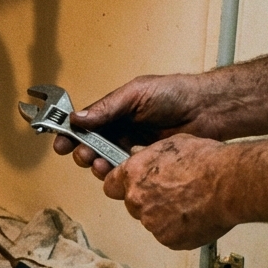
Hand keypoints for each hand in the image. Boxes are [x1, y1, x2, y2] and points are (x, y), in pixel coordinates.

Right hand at [54, 74, 222, 178]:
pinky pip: (126, 173)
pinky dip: (118, 174)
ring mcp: (132, 148)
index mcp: (114, 111)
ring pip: (106, 163)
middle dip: (82, 154)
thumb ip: (107, 107)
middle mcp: (120, 130)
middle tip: (84, 156)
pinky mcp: (146, 164)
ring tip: (100, 165)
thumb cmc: (174, 94)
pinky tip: (120, 171)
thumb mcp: (135, 94)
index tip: (60, 145)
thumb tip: (77, 118)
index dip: (70, 135)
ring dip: (98, 166)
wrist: (207, 110)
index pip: (85, 125)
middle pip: (91, 148)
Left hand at [102, 134, 234, 249]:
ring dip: (164, 216)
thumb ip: (149, 154)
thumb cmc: (206, 161)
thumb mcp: (172, 144)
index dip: (122, 186)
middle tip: (171, 193)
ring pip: (152, 221)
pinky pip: (169, 236)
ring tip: (189, 203)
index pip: (110, 186)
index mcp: (133, 175)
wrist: (229, 183)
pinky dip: (179, 230)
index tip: (131, 186)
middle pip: (133, 205)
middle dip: (147, 201)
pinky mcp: (168, 240)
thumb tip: (138, 156)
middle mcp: (137, 200)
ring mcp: (152, 223)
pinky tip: (195, 216)